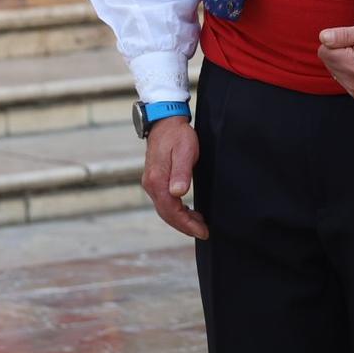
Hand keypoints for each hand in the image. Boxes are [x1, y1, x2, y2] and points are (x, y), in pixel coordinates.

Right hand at [140, 118, 206, 239]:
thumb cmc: (178, 135)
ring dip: (181, 219)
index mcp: (157, 181)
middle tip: (203, 231)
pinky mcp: (154, 179)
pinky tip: (188, 210)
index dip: (186, 224)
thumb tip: (178, 194)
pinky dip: (176, 210)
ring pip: (165, 209)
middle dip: (185, 226)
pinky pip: (164, 201)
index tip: (202, 231)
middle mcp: (150, 184)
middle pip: (166, 214)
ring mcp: (151, 182)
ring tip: (199, 223)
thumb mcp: (185, 151)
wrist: (165, 121)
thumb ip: (182, 173)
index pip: (171, 211)